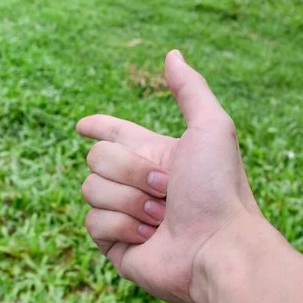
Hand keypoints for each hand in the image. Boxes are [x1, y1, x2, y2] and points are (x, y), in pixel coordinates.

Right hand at [77, 50, 261, 302]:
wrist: (219, 247)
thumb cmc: (220, 189)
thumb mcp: (212, 128)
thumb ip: (190, 90)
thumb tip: (172, 55)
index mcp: (153, 155)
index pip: (114, 134)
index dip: (97, 126)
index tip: (83, 125)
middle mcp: (135, 183)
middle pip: (96, 157)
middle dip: (131, 171)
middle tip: (167, 190)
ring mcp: (123, 213)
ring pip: (91, 188)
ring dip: (131, 201)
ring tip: (162, 218)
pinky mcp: (114, 243)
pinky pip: (93, 221)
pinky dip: (123, 226)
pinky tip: (149, 238)